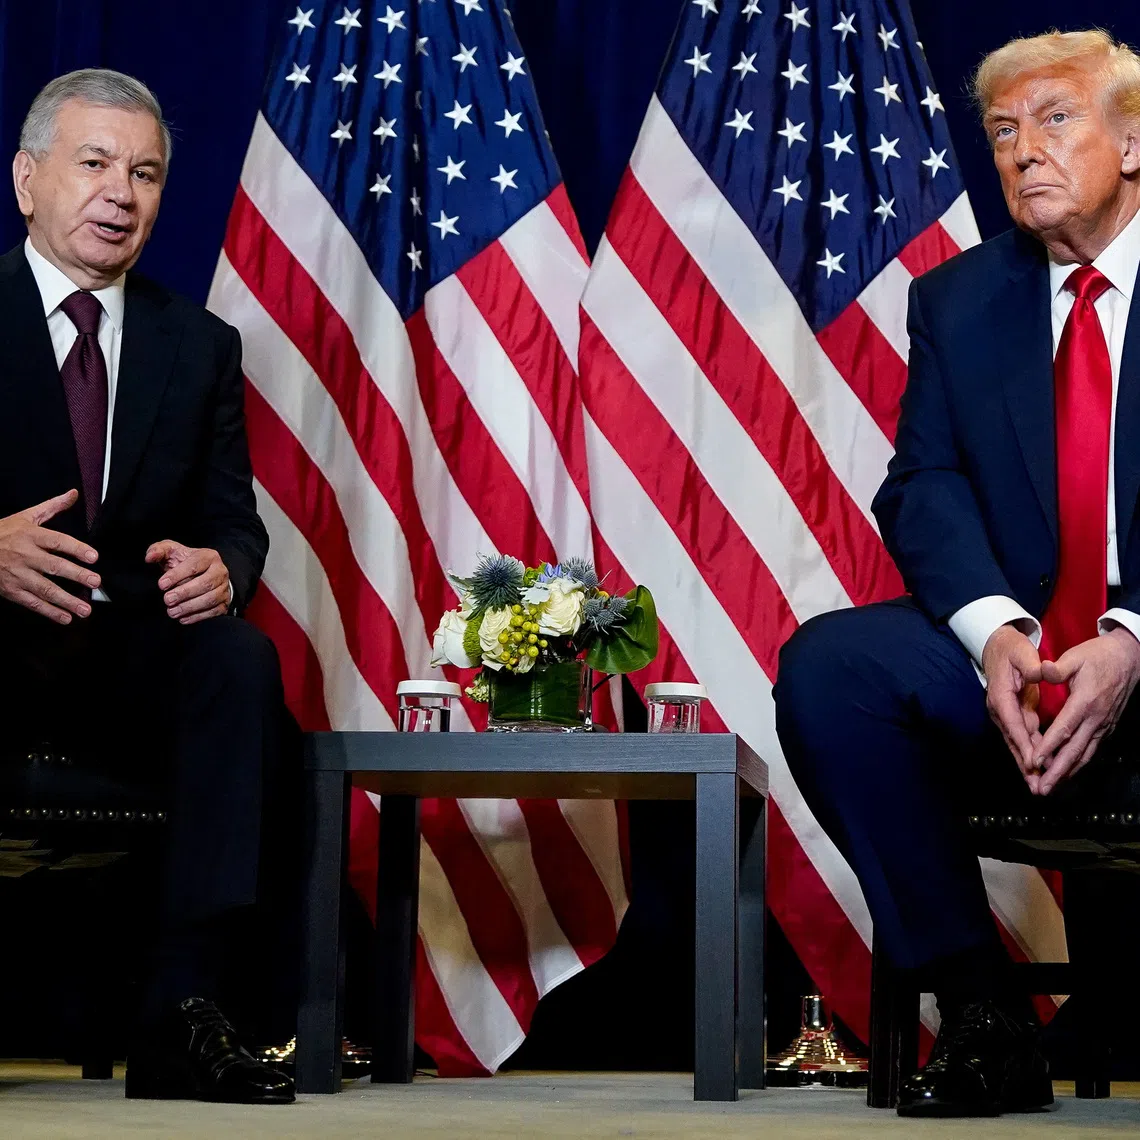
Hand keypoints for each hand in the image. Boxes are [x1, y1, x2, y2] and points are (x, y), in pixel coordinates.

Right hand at [0, 489, 99, 623]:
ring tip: (86, 609)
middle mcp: (25, 555)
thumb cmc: (4, 532)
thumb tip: (74, 494)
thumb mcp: (26, 517)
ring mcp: (17, 574)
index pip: (57, 541)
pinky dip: (49, 612)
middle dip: (76, 575)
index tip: (94, 557)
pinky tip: (66, 618)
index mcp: (30, 536)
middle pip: (54, 566)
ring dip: (66, 600)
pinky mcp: (11, 590)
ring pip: (44, 589)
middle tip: (96, 582)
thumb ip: (52, 507)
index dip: (76, 548)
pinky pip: (32, 603)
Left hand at [145, 540, 229, 623]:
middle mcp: (220, 571)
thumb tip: (149, 558)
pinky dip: (197, 617)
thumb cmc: (184, 563)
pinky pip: (214, 611)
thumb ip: (157, 551)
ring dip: (190, 607)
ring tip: (172, 611)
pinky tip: (183, 618)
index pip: (194, 565)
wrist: (204, 574)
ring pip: (210, 599)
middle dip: (184, 593)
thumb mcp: (171, 552)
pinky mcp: (225, 602)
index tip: (161, 585)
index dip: (177, 576)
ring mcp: (224, 587)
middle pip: (205, 583)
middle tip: (167, 600)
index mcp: (208, 556)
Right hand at [981, 623, 1044, 788]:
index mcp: (1000, 695)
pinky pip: (1023, 738)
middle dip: (1024, 764)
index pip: (1012, 722)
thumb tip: (1039, 674)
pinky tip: (1039, 770)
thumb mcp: (1022, 653)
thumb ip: (1031, 664)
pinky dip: (1030, 754)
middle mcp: (999, 709)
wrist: (998, 647)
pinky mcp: (1013, 716)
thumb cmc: (1012, 650)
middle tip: (1036, 785)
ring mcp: (1005, 715)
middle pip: (1013, 740)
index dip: (1023, 742)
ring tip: (1038, 786)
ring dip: (1027, 766)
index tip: (1034, 761)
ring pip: (1017, 744)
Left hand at [1033, 628, 1139, 794]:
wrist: (1129, 658)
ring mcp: (1103, 725)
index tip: (1035, 761)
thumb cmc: (1098, 656)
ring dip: (1067, 773)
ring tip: (1051, 788)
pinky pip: (1092, 749)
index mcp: (1085, 702)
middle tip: (1042, 789)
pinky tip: (1068, 773)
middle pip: (1074, 750)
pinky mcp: (1107, 727)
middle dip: (1057, 771)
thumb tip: (1041, 670)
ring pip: (1085, 754)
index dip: (1049, 746)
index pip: (1064, 729)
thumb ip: (1057, 668)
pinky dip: (1079, 763)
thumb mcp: (1075, 656)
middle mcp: (1096, 718)